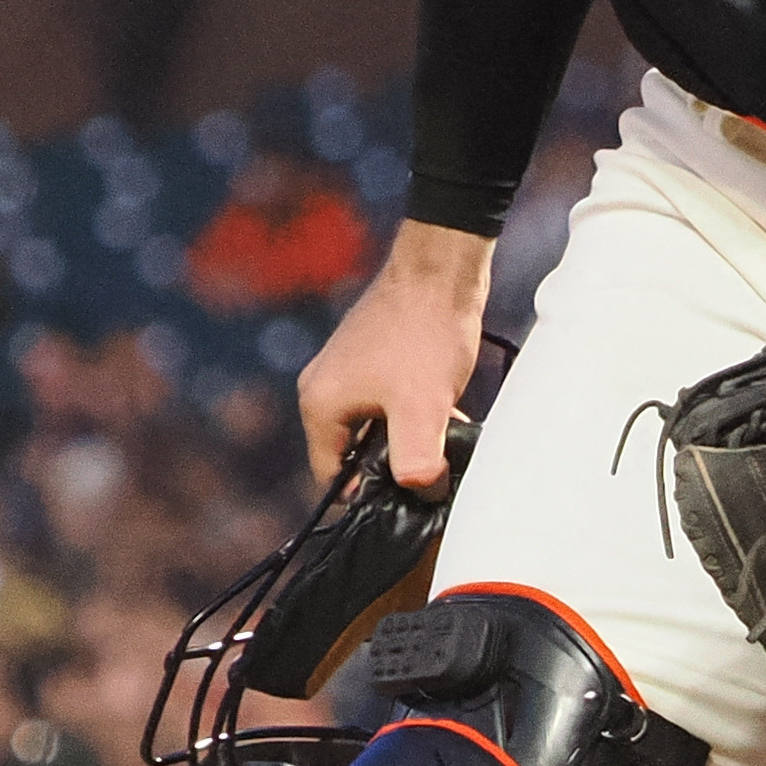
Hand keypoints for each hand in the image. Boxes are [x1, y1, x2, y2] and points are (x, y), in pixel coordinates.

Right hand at [299, 223, 493, 491]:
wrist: (443, 268)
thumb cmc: (425, 332)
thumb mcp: (421, 409)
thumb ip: (416, 462)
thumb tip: (421, 494)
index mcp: (319, 406)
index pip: (333, 478)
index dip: (372, 495)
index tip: (412, 496)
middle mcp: (323, 388)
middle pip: (355, 454)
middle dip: (395, 464)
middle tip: (436, 466)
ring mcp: (346, 371)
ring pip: (377, 428)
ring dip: (410, 438)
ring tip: (445, 437)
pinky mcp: (372, 357)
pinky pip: (388, 403)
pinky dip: (414, 413)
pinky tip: (446, 411)